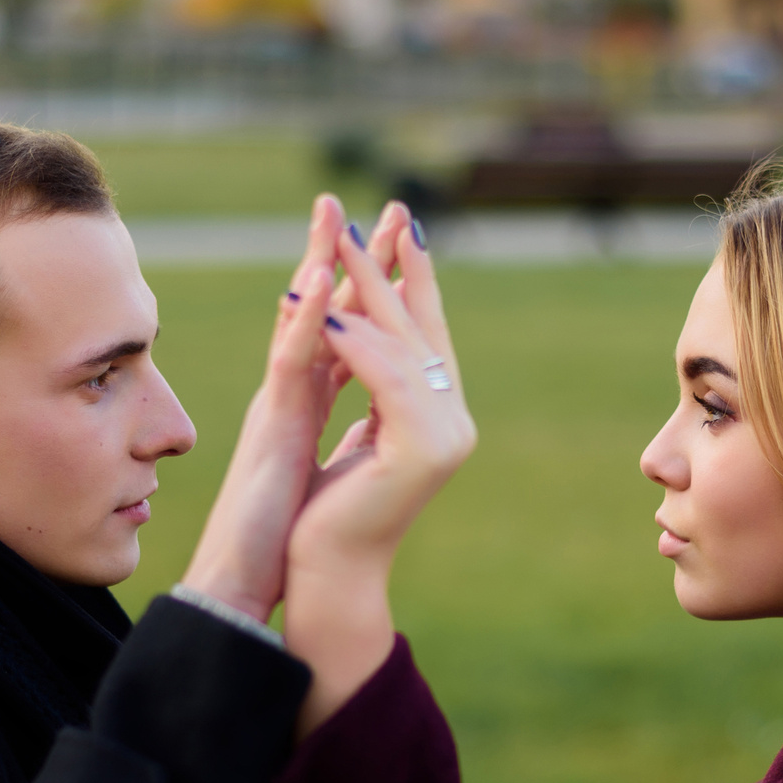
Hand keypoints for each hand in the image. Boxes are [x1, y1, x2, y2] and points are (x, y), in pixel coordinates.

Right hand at [177, 195, 369, 621]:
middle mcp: (290, 396)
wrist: (244, 584)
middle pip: (324, 312)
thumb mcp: (318, 474)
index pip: (345, 333)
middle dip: (349, 256)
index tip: (395, 247)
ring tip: (335, 214)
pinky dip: (306, 316)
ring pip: (300, 322)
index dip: (367, 290)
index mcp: (306, 407)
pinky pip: (291, 359)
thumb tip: (364, 425)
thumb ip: (331, 438)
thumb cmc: (277, 540)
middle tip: (378, 204)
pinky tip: (322, 278)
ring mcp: (277, 406)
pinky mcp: (270, 426)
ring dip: (318, 264)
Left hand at [283, 205, 475, 730]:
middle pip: (418, 328)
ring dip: (368, 290)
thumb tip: (362, 330)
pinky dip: (357, 342)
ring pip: (403, 346)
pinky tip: (329, 308)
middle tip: (374, 210)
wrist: (329, 571)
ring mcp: (446, 436)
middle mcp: (454, 421)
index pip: (425, 333)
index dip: (412, 277)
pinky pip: (387, 380)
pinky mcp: (422, 451)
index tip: (397, 223)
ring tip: (339, 242)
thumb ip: (371, 388)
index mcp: (439, 415)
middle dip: (391, 268)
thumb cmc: (329, 512)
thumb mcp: (353, 430)